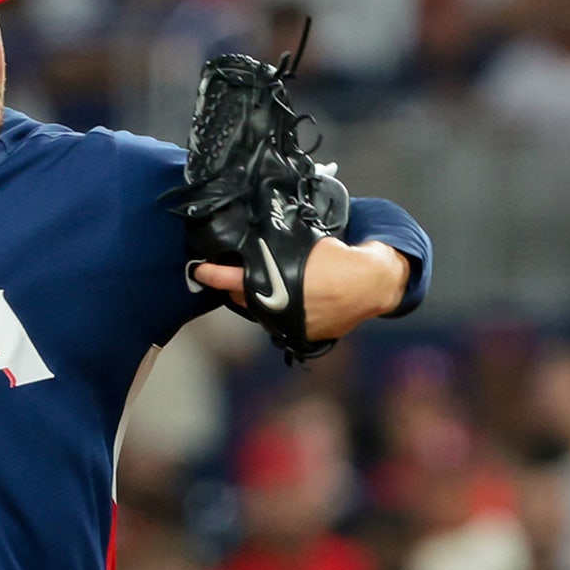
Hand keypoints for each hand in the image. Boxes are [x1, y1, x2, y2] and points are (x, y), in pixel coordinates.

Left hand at [192, 238, 409, 340]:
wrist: (370, 283)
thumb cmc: (336, 256)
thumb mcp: (303, 244)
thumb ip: (277, 246)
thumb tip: (254, 234)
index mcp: (275, 283)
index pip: (231, 280)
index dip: (212, 275)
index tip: (200, 270)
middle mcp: (278, 309)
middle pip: (243, 299)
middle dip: (236, 287)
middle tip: (234, 273)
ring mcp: (290, 326)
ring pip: (262, 313)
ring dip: (258, 300)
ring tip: (264, 284)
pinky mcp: (304, 335)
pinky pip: (282, 324)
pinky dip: (281, 312)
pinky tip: (289, 299)